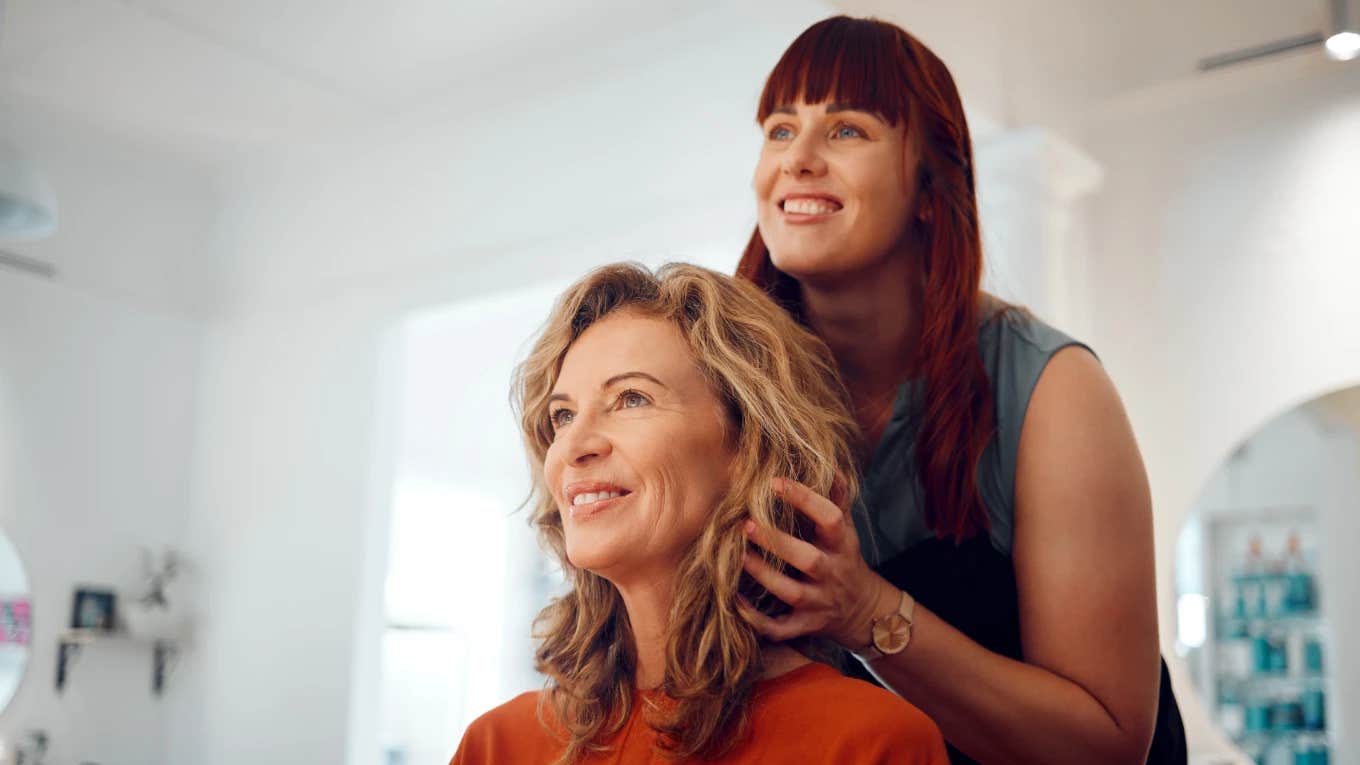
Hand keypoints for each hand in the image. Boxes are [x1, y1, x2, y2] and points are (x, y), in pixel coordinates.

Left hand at [739, 477, 897, 648]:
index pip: (830, 518)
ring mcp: (819, 602)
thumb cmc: (844, 558)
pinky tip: (734, 600)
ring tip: (736, 556)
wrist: (864, 611)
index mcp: (842, 544)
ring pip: (791, 593)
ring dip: (763, 576)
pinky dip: (756, 620)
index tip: (774, 482)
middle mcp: (832, 573)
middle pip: (808, 560)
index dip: (805, 499)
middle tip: (745, 524)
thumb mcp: (846, 529)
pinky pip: (780, 628)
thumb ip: (836, 498)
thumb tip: (828, 463)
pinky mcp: (806, 626)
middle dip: (777, 543)